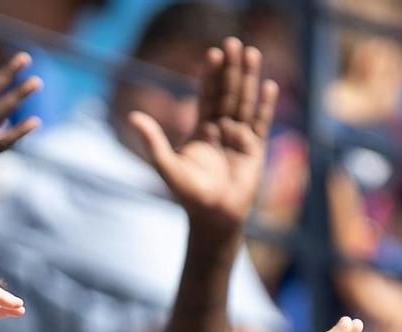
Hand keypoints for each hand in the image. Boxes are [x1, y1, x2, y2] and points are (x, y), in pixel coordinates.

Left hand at [129, 37, 277, 236]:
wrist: (214, 217)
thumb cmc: (189, 195)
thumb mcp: (167, 167)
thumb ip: (153, 141)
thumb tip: (132, 116)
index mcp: (201, 129)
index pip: (207, 95)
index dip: (210, 75)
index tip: (213, 53)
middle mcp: (221, 129)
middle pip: (227, 92)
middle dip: (231, 69)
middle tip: (234, 43)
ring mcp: (239, 138)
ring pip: (244, 102)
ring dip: (249, 79)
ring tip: (253, 53)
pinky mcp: (255, 150)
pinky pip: (261, 123)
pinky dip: (265, 106)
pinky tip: (269, 87)